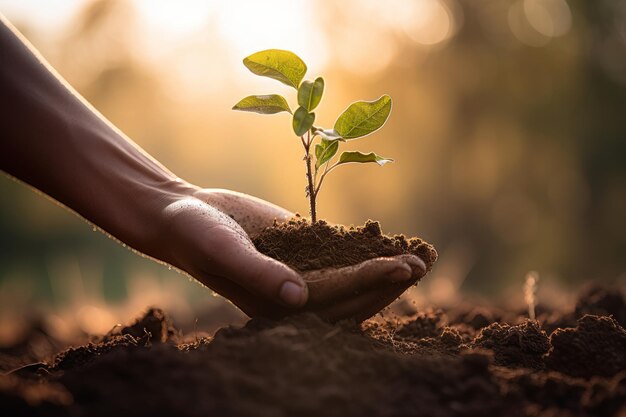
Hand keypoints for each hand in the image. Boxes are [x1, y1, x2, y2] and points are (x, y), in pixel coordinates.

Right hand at [159, 188, 425, 321]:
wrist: (186, 214)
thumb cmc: (196, 235)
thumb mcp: (224, 250)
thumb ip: (258, 274)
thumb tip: (298, 297)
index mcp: (279, 306)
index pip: (334, 299)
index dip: (369, 283)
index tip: (401, 266)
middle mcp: (297, 295)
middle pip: (353, 294)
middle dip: (389, 280)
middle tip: (423, 262)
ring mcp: (304, 273)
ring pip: (354, 275)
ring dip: (388, 266)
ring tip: (425, 254)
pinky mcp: (305, 250)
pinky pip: (342, 251)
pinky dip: (369, 245)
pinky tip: (395, 235)